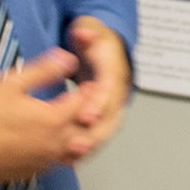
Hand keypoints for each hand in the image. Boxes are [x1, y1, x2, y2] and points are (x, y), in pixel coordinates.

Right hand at [0, 49, 89, 183]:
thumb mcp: (12, 84)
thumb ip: (44, 70)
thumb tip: (68, 58)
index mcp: (53, 120)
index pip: (83, 102)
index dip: (87, 90)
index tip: (88, 83)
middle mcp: (55, 144)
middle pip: (84, 129)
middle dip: (88, 114)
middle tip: (86, 103)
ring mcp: (45, 162)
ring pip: (73, 150)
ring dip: (77, 135)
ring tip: (72, 122)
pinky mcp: (33, 173)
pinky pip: (56, 163)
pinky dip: (61, 152)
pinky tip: (52, 143)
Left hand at [66, 15, 130, 152]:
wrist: (109, 49)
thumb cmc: (97, 43)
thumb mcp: (92, 32)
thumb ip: (87, 33)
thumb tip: (85, 33)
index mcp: (115, 72)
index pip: (110, 90)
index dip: (98, 104)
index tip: (85, 117)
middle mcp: (117, 92)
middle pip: (111, 118)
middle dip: (95, 134)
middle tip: (78, 146)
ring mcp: (112, 105)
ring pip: (106, 130)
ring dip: (92, 144)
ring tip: (73, 157)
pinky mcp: (104, 115)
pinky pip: (99, 134)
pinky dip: (88, 146)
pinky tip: (72, 157)